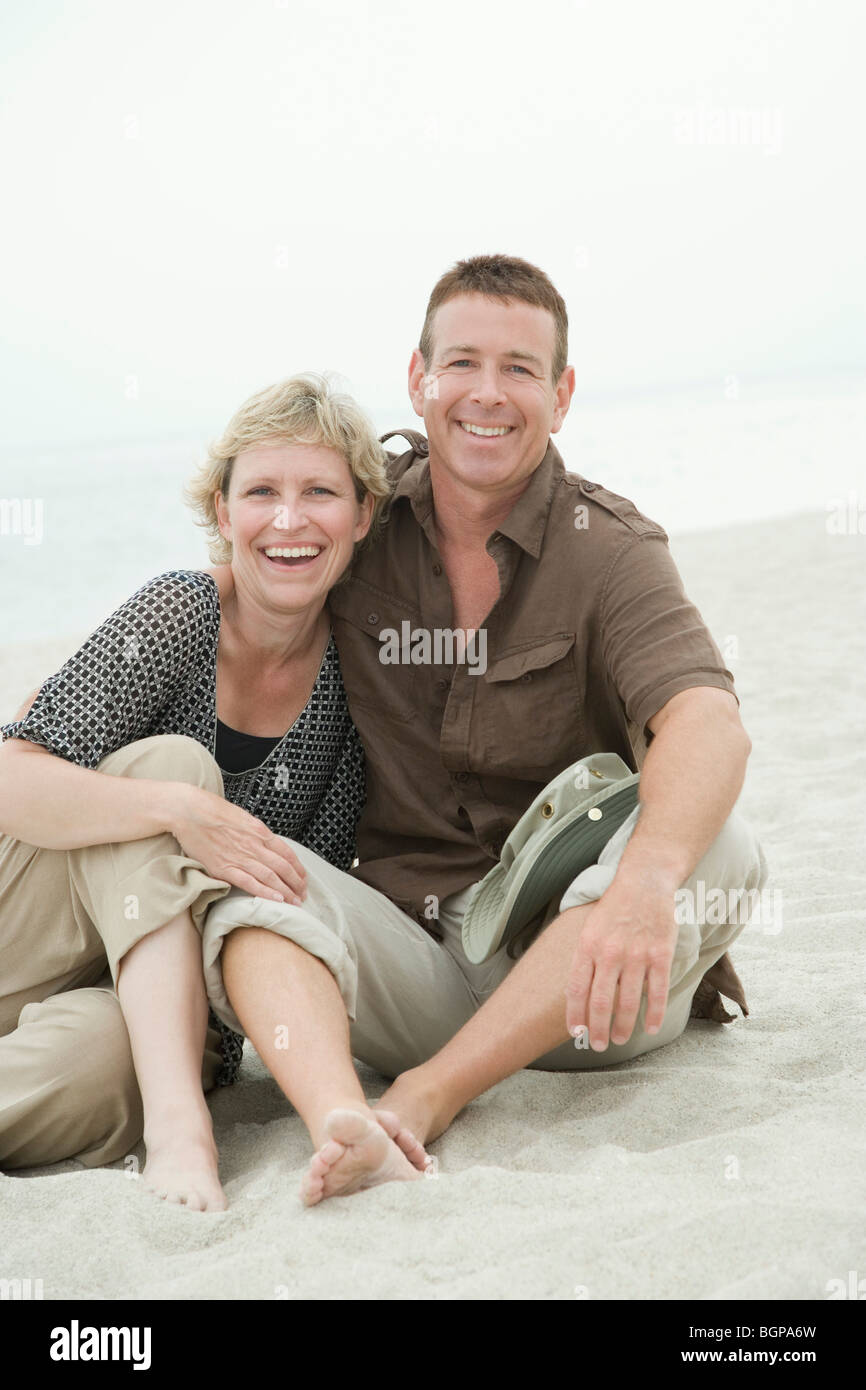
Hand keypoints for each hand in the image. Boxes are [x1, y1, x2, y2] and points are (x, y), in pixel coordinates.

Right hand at [169, 784, 306, 904]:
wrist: (188, 811)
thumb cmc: (211, 810)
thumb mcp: (242, 816)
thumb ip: (255, 831)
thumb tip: (265, 842)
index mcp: (259, 831)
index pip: (287, 853)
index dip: (298, 868)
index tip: (303, 878)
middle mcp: (253, 845)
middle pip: (283, 867)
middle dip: (296, 883)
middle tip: (303, 895)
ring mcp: (239, 857)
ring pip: (270, 877)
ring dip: (285, 892)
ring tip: (295, 903)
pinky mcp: (223, 868)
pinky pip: (249, 883)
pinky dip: (264, 892)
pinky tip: (276, 901)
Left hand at [564, 877, 677, 1050]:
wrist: (644, 882)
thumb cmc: (613, 909)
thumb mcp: (588, 928)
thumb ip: (584, 958)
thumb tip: (576, 993)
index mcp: (588, 946)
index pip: (577, 989)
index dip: (575, 1014)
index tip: (575, 1033)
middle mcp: (610, 952)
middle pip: (601, 1001)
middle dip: (598, 1029)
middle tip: (598, 1045)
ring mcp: (637, 954)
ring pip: (629, 1002)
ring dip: (624, 1026)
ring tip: (619, 1039)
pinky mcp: (660, 954)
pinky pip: (657, 992)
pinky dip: (654, 1014)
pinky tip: (651, 1028)